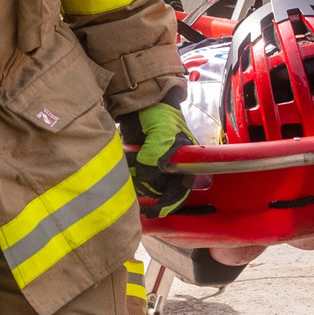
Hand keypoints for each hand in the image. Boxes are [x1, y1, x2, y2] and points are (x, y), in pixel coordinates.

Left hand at [122, 96, 196, 216]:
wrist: (140, 103)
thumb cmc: (160, 115)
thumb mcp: (162, 136)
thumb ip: (155, 159)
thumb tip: (145, 177)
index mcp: (185, 161)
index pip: (182, 188)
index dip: (171, 202)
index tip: (157, 211)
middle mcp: (172, 166)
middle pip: (163, 191)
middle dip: (151, 192)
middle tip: (141, 196)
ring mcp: (155, 165)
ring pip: (147, 186)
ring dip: (139, 183)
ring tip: (132, 170)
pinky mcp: (140, 163)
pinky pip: (136, 178)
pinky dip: (131, 178)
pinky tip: (127, 172)